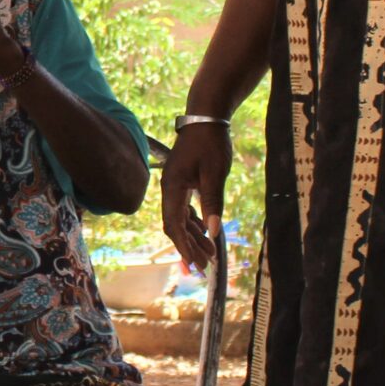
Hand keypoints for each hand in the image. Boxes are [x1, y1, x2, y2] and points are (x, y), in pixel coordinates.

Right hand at [161, 122, 230, 269]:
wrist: (205, 119)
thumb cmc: (210, 144)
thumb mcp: (214, 174)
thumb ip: (212, 203)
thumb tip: (213, 232)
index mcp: (173, 188)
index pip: (174, 224)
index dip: (184, 246)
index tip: (196, 263)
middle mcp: (169, 190)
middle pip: (175, 226)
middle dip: (189, 246)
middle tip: (205, 266)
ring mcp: (175, 187)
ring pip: (181, 219)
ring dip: (193, 237)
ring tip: (209, 254)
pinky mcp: (183, 183)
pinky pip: (185, 209)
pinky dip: (194, 223)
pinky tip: (204, 233)